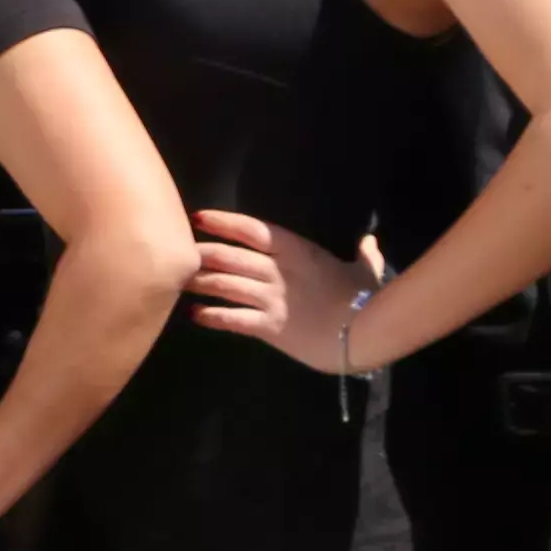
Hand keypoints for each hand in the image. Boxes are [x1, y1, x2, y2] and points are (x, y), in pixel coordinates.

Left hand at [184, 209, 362, 371]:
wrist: (365, 331)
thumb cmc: (366, 297)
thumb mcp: (366, 270)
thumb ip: (365, 254)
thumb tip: (370, 241)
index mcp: (298, 250)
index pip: (252, 229)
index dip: (222, 222)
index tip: (199, 218)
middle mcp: (278, 270)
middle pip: (229, 256)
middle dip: (201, 254)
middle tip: (180, 254)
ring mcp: (271, 298)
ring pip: (225, 285)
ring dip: (200, 283)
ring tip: (180, 283)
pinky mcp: (269, 326)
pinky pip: (233, 319)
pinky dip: (212, 316)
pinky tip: (196, 316)